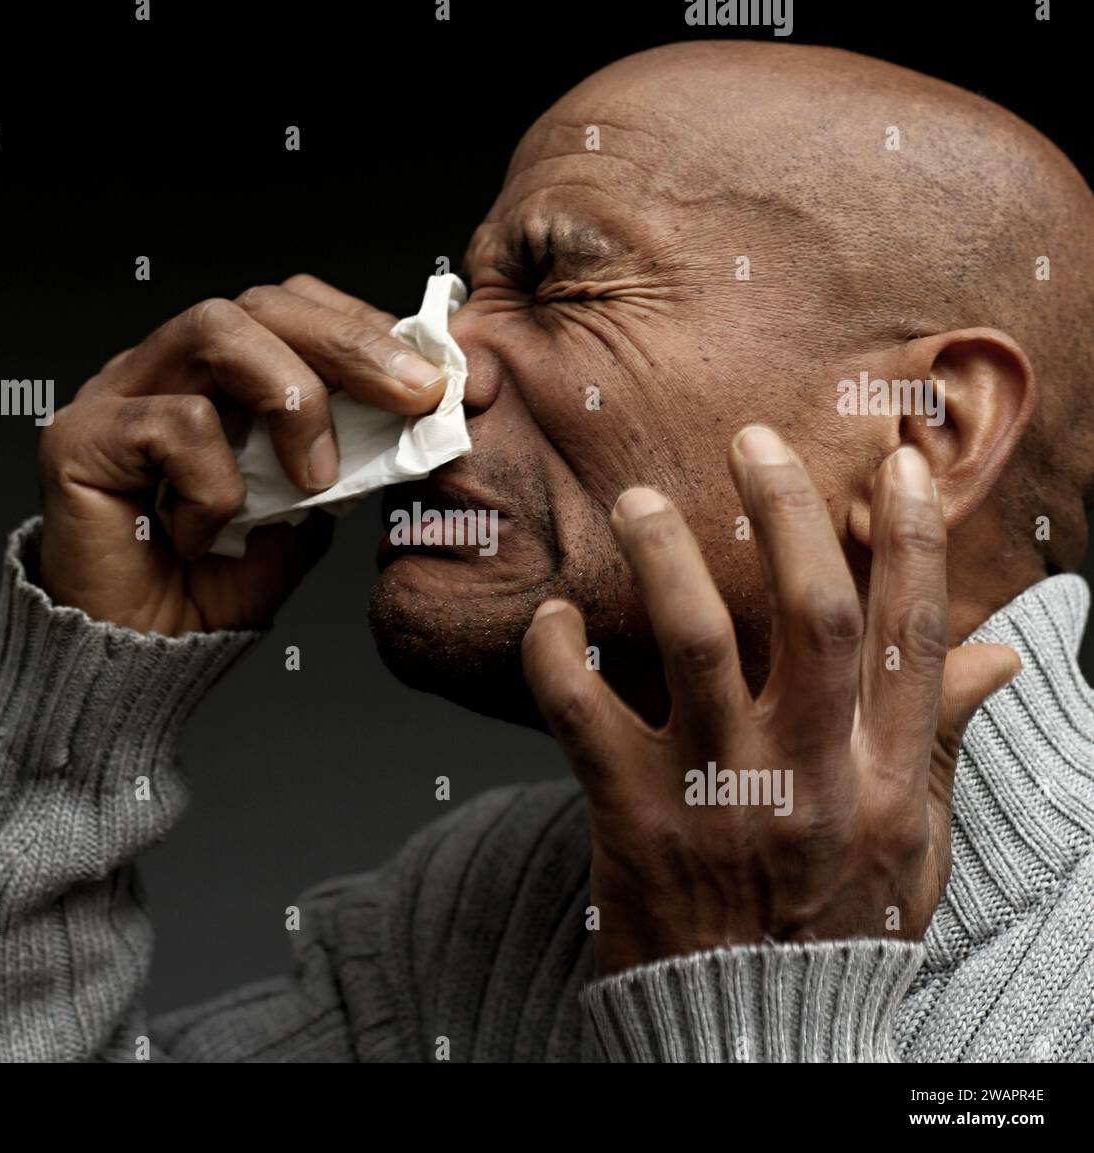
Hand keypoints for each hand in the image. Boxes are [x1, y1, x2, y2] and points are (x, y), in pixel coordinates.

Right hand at [38, 275, 445, 632]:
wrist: (150, 654)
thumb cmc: (219, 580)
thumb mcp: (309, 505)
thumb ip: (347, 448)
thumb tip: (415, 405)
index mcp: (217, 375)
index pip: (292, 309)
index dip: (363, 330)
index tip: (431, 379)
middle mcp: (165, 367)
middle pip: (260, 303)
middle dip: (351, 343)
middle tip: (415, 394)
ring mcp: (118, 393)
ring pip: (217, 330)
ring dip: (290, 398)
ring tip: (314, 476)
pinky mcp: (80, 437)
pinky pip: (176, 423)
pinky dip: (215, 484)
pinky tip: (201, 533)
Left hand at [521, 424, 1020, 975]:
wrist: (751, 1034)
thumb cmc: (834, 930)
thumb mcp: (914, 846)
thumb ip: (941, 742)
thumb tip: (991, 654)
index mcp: (887, 779)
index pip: (911, 637)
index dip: (909, 541)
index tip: (895, 464)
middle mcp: (811, 776)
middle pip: (812, 615)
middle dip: (786, 513)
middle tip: (750, 441)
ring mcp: (718, 794)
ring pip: (697, 644)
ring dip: (667, 559)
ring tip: (639, 504)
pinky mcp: (632, 817)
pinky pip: (581, 715)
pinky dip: (557, 658)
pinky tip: (552, 618)